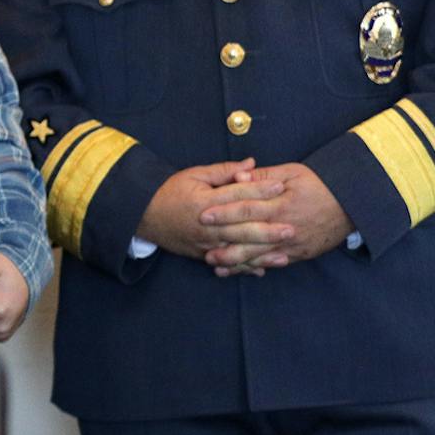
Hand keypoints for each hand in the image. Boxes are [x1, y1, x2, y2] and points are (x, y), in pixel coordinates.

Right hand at [136, 159, 288, 263]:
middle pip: (241, 227)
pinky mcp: (202, 254)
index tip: (281, 186)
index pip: (237, 194)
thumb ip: (224, 171)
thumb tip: (251, 164)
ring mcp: (204, 242)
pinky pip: (226, 263)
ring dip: (261, 253)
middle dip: (268, 229)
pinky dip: (244, 267)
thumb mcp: (193, 175)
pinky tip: (262, 270)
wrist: (142, 215)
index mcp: (204, 200)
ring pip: (237, 250)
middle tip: (292, 228)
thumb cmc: (170, 191)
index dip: (260, 189)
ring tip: (284, 254)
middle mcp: (206, 224)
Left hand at [200, 162, 351, 274]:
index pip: (246, 209)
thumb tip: (238, 175)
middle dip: (226, 245)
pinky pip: (277, 262)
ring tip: (216, 266)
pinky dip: (259, 268)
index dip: (224, 213)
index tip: (203, 216)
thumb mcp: (291, 173)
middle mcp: (286, 226)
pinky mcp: (301, 253)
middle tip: (203, 250)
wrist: (353, 202)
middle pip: (251, 238)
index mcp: (280, 204)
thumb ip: (262, 177)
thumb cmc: (319, 183)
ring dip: (238, 262)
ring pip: (262, 255)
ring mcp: (294, 243)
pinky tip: (244, 272)